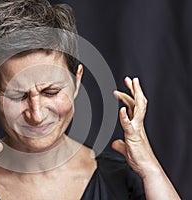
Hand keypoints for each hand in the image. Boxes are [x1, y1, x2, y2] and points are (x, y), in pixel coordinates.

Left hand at [112, 77, 180, 198]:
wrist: (146, 168)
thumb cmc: (138, 158)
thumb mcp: (126, 148)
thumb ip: (120, 144)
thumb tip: (115, 143)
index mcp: (136, 125)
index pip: (133, 106)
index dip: (128, 96)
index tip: (122, 87)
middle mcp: (138, 124)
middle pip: (138, 103)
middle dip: (134, 90)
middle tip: (129, 79)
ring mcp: (137, 129)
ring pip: (138, 108)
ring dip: (133, 95)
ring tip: (130, 84)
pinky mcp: (134, 137)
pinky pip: (129, 125)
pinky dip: (125, 117)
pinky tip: (121, 110)